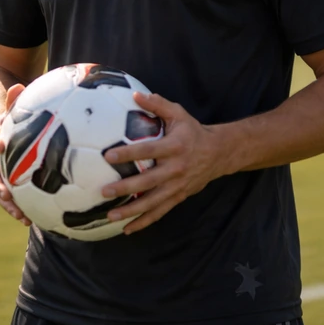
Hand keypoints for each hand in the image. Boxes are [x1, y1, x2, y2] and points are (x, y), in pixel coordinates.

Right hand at [0, 83, 31, 225]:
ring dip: (8, 205)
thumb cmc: (8, 117)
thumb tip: (19, 85)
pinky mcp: (5, 183)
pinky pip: (9, 199)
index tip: (1, 146)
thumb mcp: (11, 108)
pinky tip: (32, 220)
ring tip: (22, 217)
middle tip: (7, 195)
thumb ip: (14, 101)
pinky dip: (18, 208)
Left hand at [101, 92, 222, 234]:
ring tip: (111, 216)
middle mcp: (175, 169)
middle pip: (148, 181)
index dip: (128, 154)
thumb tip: (134, 95)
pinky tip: (127, 229)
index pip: (148, 151)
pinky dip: (144, 222)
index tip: (108, 156)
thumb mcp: (178, 114)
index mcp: (174, 147)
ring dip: (131, 211)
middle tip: (104, 191)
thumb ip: (157, 104)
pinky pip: (160, 212)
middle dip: (126, 188)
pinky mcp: (178, 197)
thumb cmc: (193, 131)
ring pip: (152, 202)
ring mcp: (177, 186)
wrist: (219, 153)